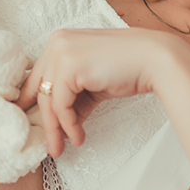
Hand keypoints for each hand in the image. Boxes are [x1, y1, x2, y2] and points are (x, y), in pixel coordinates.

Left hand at [17, 28, 188, 157]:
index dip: (35, 103)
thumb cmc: (128, 69)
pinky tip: (78, 137)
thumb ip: (73, 98)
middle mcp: (56, 42)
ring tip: (61, 149)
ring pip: (47, 100)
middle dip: (43, 121)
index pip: (38, 76)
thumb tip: (59, 126)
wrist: (154, 60)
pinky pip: (60, 105)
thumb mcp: (92, 84)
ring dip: (55, 129)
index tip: (37, 125)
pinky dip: (68, 125)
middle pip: (39, 89)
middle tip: (49, 145)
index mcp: (60, 40)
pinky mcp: (69, 67)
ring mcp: (61, 52)